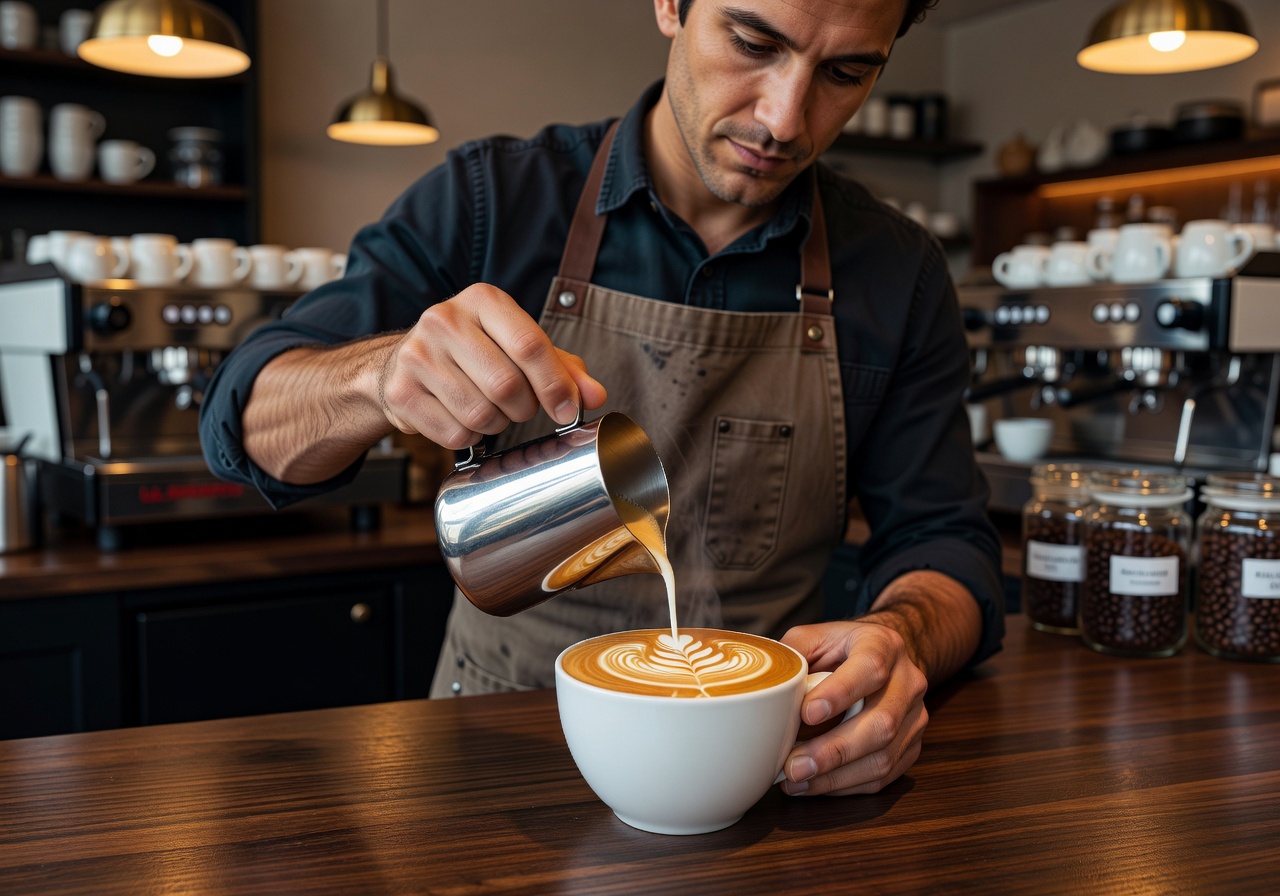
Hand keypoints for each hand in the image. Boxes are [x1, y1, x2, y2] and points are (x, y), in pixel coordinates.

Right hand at [377, 283, 606, 448]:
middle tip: (518, 407)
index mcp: (482, 300)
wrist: (405, 362)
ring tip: (488, 410)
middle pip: (506, 385)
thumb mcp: (520, 347)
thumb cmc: (476, 353)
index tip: (567, 411)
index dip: (555, 385)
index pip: (530, 345)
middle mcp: (445, 319)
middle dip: (523, 409)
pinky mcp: (400, 392)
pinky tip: (461, 418)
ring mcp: (417, 355)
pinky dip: (468, 438)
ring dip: (495, 425)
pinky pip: (454, 434)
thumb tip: (594, 397)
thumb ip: (563, 368)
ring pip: (480, 415)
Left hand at [777, 619, 928, 795]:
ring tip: (797, 780)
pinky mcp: (911, 747)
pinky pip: (883, 776)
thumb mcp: (814, 637)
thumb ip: (793, 655)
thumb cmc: (841, 649)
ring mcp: (914, 717)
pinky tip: (814, 785)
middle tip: (795, 765)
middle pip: (882, 722)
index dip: (841, 692)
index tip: (807, 713)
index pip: (870, 667)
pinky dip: (845, 786)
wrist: (882, 657)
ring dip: (837, 775)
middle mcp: (907, 682)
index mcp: (883, 645)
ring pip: (884, 756)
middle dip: (835, 749)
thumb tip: (769, 689)